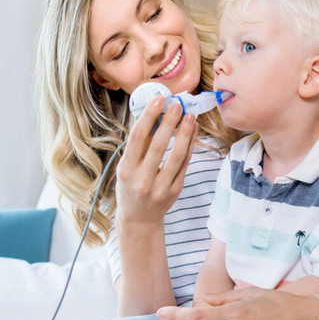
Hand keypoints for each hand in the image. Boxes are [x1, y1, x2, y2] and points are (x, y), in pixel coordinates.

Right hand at [115, 98, 197, 225]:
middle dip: (169, 122)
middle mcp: (142, 180)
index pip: (138, 139)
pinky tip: (193, 131)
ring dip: (184, 134)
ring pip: (176, 156)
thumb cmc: (130, 188)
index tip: (158, 100)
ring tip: (189, 116)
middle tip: (177, 104)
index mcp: (126, 171)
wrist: (139, 219)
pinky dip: (190, 145)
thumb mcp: (126, 168)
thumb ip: (138, 146)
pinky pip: (184, 164)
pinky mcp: (175, 190)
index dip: (148, 117)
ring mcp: (160, 187)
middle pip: (158, 146)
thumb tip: (154, 115)